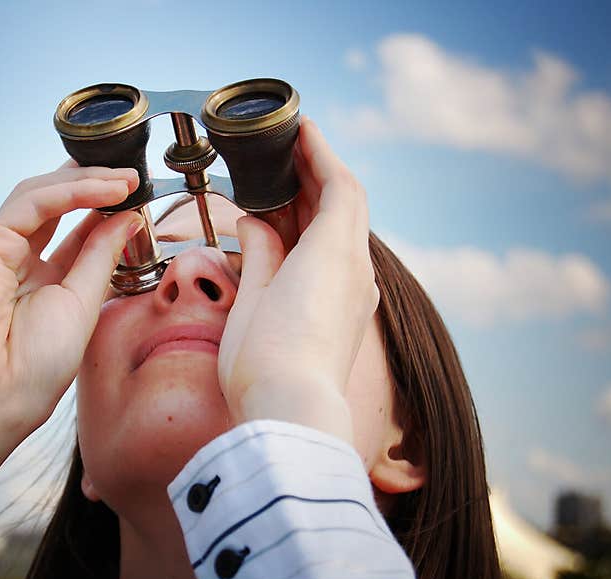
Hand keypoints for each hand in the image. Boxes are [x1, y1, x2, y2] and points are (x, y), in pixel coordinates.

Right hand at [0, 162, 143, 450]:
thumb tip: (127, 219)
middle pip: (58, 206)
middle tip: (134, 176)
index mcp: (43, 284)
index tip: (140, 199)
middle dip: (96, 186)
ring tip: (127, 178)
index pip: (77, 234)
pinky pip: (32, 204)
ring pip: (43, 196)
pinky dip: (71, 191)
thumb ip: (99, 258)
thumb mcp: (81, 305)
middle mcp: (19, 262)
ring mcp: (0, 250)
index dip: (107, 213)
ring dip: (88, 181)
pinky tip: (106, 190)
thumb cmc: (32, 368)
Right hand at [217, 117, 377, 450]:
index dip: (321, 151)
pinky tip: (289, 238)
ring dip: (315, 206)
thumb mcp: (254, 294)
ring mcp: (356, 295)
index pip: (340, 185)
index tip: (302, 127)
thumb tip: (257, 223)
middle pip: (345, 205)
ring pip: (343, 233)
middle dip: (316, 174)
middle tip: (282, 155)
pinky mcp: (348, 316)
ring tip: (278, 192)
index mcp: (334, 254)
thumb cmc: (265, 359)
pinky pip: (338, 259)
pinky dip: (317, 237)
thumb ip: (260, 249)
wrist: (292, 419)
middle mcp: (355, 270)